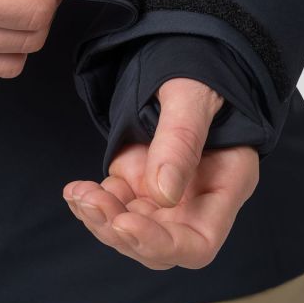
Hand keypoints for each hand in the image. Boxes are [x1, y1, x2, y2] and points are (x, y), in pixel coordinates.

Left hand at [63, 78, 258, 268]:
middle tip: (90, 201)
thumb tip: (163, 195)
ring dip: (101, 219)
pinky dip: (92, 205)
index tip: (125, 223)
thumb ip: (180, 140)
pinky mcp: (140, 183)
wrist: (180, 57)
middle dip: (120, 231)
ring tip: (78, 193)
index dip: (162, 244)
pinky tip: (76, 190)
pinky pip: (116, 209)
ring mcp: (168, 194)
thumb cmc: (198, 72)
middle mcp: (198, 199)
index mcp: (227, 182)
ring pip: (132, 231)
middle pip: (161, 245)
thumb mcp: (191, 96)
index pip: (200, 241)